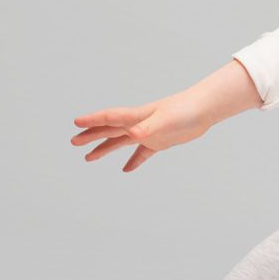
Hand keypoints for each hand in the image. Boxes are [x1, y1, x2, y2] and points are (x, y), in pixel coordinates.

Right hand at [70, 89, 212, 171]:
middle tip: (74, 142)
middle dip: (91, 136)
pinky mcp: (160, 141)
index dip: (92, 121)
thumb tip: (133, 135)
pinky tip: (126, 169)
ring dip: (105, 148)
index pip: (109, 118)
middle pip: (109, 130)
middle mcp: (139, 124)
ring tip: (88, 157)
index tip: (76, 123)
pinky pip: (142, 152)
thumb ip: (147, 128)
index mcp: (136, 117)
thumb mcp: (165, 120)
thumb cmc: (185, 110)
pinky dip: (133, 160)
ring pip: (121, 141)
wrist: (204, 110)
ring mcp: (148, 132)